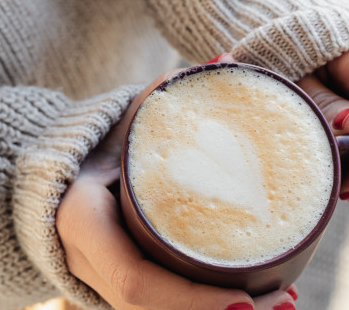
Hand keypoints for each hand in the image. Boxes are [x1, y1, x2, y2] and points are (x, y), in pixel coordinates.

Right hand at [56, 66, 297, 309]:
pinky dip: (205, 308)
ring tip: (283, 302)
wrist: (64, 170)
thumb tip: (226, 63)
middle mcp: (88, 264)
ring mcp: (101, 281)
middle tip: (283, 300)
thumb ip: (169, 96)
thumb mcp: (128, 118)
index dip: (191, 300)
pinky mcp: (123, 284)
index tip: (246, 298)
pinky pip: (164, 308)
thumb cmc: (99, 142)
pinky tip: (251, 303)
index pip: (136, 280)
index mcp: (83, 223)